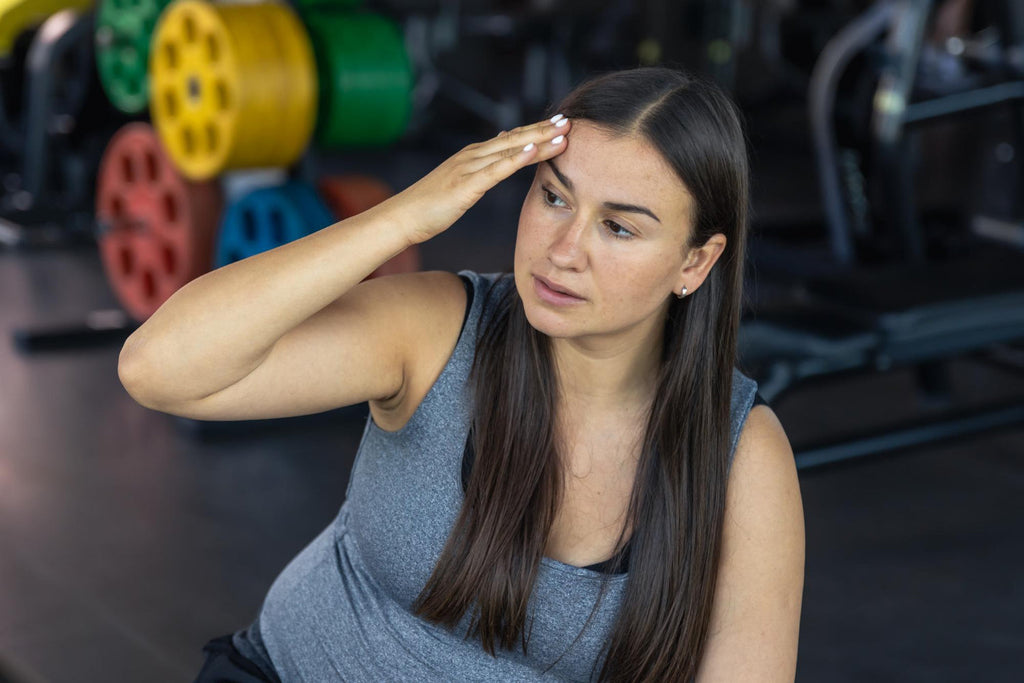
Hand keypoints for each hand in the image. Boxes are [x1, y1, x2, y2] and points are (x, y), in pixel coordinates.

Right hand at [382, 115, 571, 245]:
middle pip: (515, 139)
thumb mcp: (460, 181)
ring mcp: (468, 167)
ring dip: (538, 140)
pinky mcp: (466, 184)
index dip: (536, 131)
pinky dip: (517, 158)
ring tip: (562, 134)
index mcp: (473, 155)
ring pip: (510, 150)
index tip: (559, 123)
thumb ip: (482, 165)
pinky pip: (496, 169)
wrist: (402, 217)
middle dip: (543, 130)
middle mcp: (472, 155)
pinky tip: (534, 150)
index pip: (511, 139)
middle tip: (569, 121)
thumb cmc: (429, 205)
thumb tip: (502, 145)